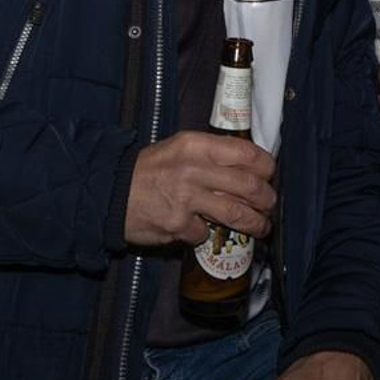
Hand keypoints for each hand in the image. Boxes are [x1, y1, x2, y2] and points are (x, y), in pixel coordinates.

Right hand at [122, 129, 275, 246]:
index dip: (266, 167)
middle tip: (269, 204)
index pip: (246, 153)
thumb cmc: (149, 170)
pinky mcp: (177, 225)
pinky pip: (205, 233)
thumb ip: (211, 154)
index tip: (269, 175)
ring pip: (237, 213)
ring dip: (256, 223)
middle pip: (248, 186)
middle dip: (267, 199)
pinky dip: (207, 234)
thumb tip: (249, 165)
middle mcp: (194, 169)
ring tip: (262, 227)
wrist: (110, 192)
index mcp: (196, 145)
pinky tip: (202, 230)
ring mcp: (186, 198)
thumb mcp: (179, 148)